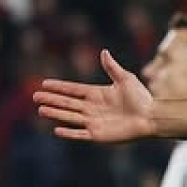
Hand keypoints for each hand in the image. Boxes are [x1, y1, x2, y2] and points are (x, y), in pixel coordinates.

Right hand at [34, 50, 155, 142]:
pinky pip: (80, 134)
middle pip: (67, 103)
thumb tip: (104, 52)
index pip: (73, 89)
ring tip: (41, 110)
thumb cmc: (141, 98)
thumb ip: (112, 67)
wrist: (151, 117)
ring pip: (70, 117)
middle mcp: (92, 108)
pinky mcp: (98, 134)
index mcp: (96, 94)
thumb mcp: (125, 79)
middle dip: (51, 99)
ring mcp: (94, 122)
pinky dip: (69, 133)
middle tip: (35, 96)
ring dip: (56, 113)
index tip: (44, 83)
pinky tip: (57, 129)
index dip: (59, 87)